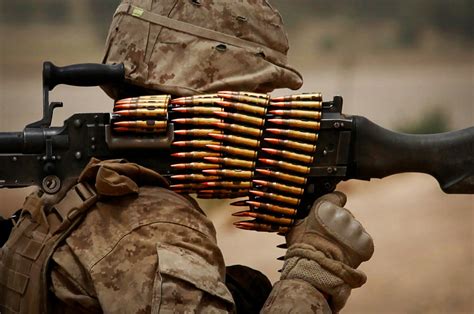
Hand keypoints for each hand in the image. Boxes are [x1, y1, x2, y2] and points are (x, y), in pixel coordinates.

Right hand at [281, 192, 373, 311]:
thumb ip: (303, 216)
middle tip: (329, 237)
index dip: (335, 203)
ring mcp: (355, 228)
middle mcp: (342, 215)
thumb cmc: (303, 249)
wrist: (316, 270)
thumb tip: (302, 213)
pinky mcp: (365, 242)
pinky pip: (363, 241)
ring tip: (337, 248)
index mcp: (326, 207)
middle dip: (339, 225)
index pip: (337, 197)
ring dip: (348, 236)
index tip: (334, 208)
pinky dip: (357, 247)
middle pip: (345, 216)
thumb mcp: (295, 227)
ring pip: (355, 229)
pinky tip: (346, 253)